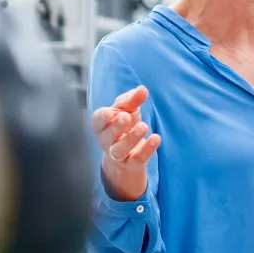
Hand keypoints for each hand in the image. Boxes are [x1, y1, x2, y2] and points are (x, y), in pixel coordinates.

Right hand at [91, 85, 160, 201]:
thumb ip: (132, 99)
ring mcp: (118, 154)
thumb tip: (142, 89)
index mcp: (102, 125)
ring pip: (120, 149)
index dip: (102, 117)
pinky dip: (147, 149)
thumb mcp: (128, 110)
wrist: (128, 151)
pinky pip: (138, 158)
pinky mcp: (132, 163)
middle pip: (108, 135)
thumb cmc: (125, 124)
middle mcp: (107, 141)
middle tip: (126, 117)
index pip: (98, 121)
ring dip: (132, 138)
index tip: (109, 112)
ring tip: (144, 126)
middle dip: (116, 126)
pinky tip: (156, 138)